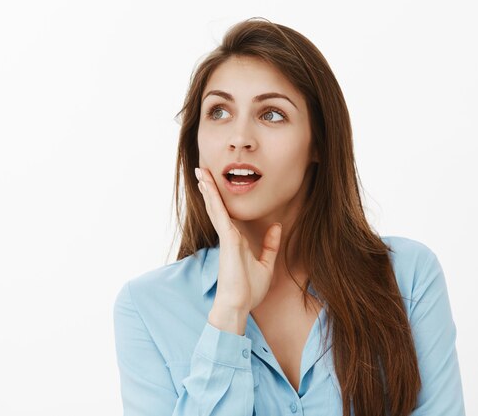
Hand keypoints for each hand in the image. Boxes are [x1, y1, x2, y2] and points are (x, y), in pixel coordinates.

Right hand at [195, 167, 281, 313]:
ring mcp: (226, 237)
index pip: (226, 215)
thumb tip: (277, 226)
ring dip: (208, 189)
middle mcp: (229, 237)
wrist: (238, 306)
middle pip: (217, 207)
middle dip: (210, 189)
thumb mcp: (266, 265)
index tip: (214, 185)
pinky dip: (213, 200)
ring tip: (201, 171)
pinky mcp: (227, 240)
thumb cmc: (249, 290)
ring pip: (215, 207)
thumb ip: (270, 245)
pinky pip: (220, 215)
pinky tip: (207, 187)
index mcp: (236, 241)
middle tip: (202, 170)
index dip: (219, 199)